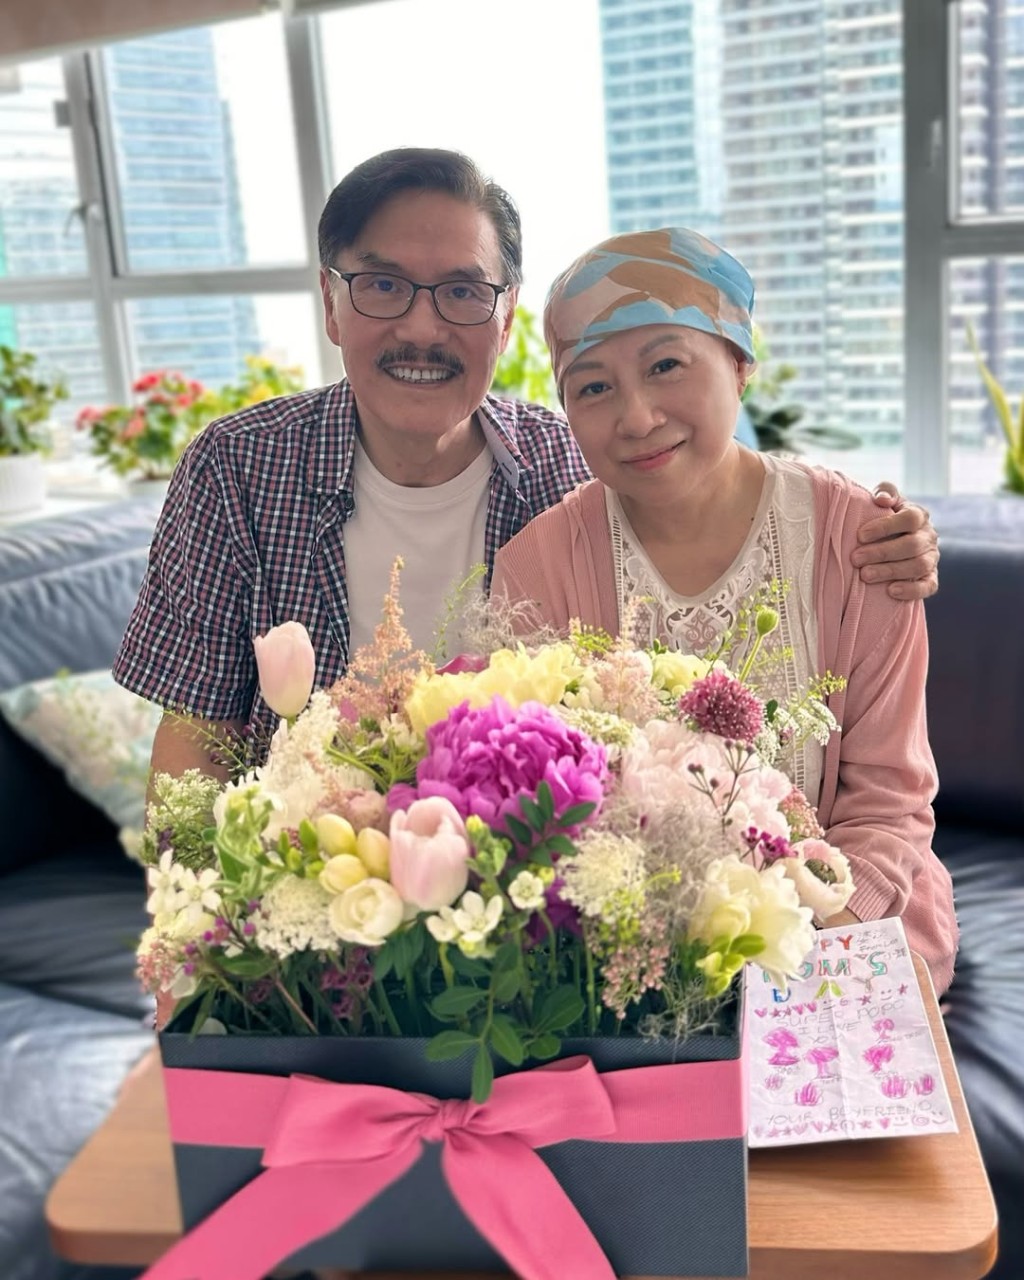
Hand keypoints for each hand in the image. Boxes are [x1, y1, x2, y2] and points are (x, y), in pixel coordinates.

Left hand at [850, 481, 939, 600]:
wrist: (894, 540)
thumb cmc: (883, 518)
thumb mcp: (884, 501)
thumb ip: (884, 492)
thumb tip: (881, 499)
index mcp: (919, 515)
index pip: (910, 518)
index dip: (886, 526)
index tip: (860, 535)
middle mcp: (929, 536)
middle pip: (912, 545)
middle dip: (882, 553)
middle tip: (855, 559)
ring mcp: (932, 558)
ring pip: (919, 566)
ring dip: (891, 571)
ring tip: (865, 575)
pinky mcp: (932, 578)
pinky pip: (928, 586)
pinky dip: (911, 590)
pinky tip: (890, 591)